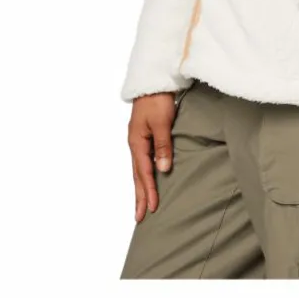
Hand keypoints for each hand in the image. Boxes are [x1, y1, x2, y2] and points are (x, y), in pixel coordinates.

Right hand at [127, 92, 176, 221]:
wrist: (154, 80)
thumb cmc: (157, 99)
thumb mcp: (161, 122)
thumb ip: (163, 146)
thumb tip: (163, 170)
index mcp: (137, 142)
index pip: (143, 173)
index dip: (148, 191)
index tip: (152, 208)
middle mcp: (135, 143)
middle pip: (137, 175)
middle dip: (140, 196)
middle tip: (140, 217)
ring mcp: (139, 139)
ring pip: (139, 168)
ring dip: (142, 187)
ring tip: (143, 203)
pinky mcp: (145, 135)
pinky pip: (144, 160)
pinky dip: (145, 173)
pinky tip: (149, 178)